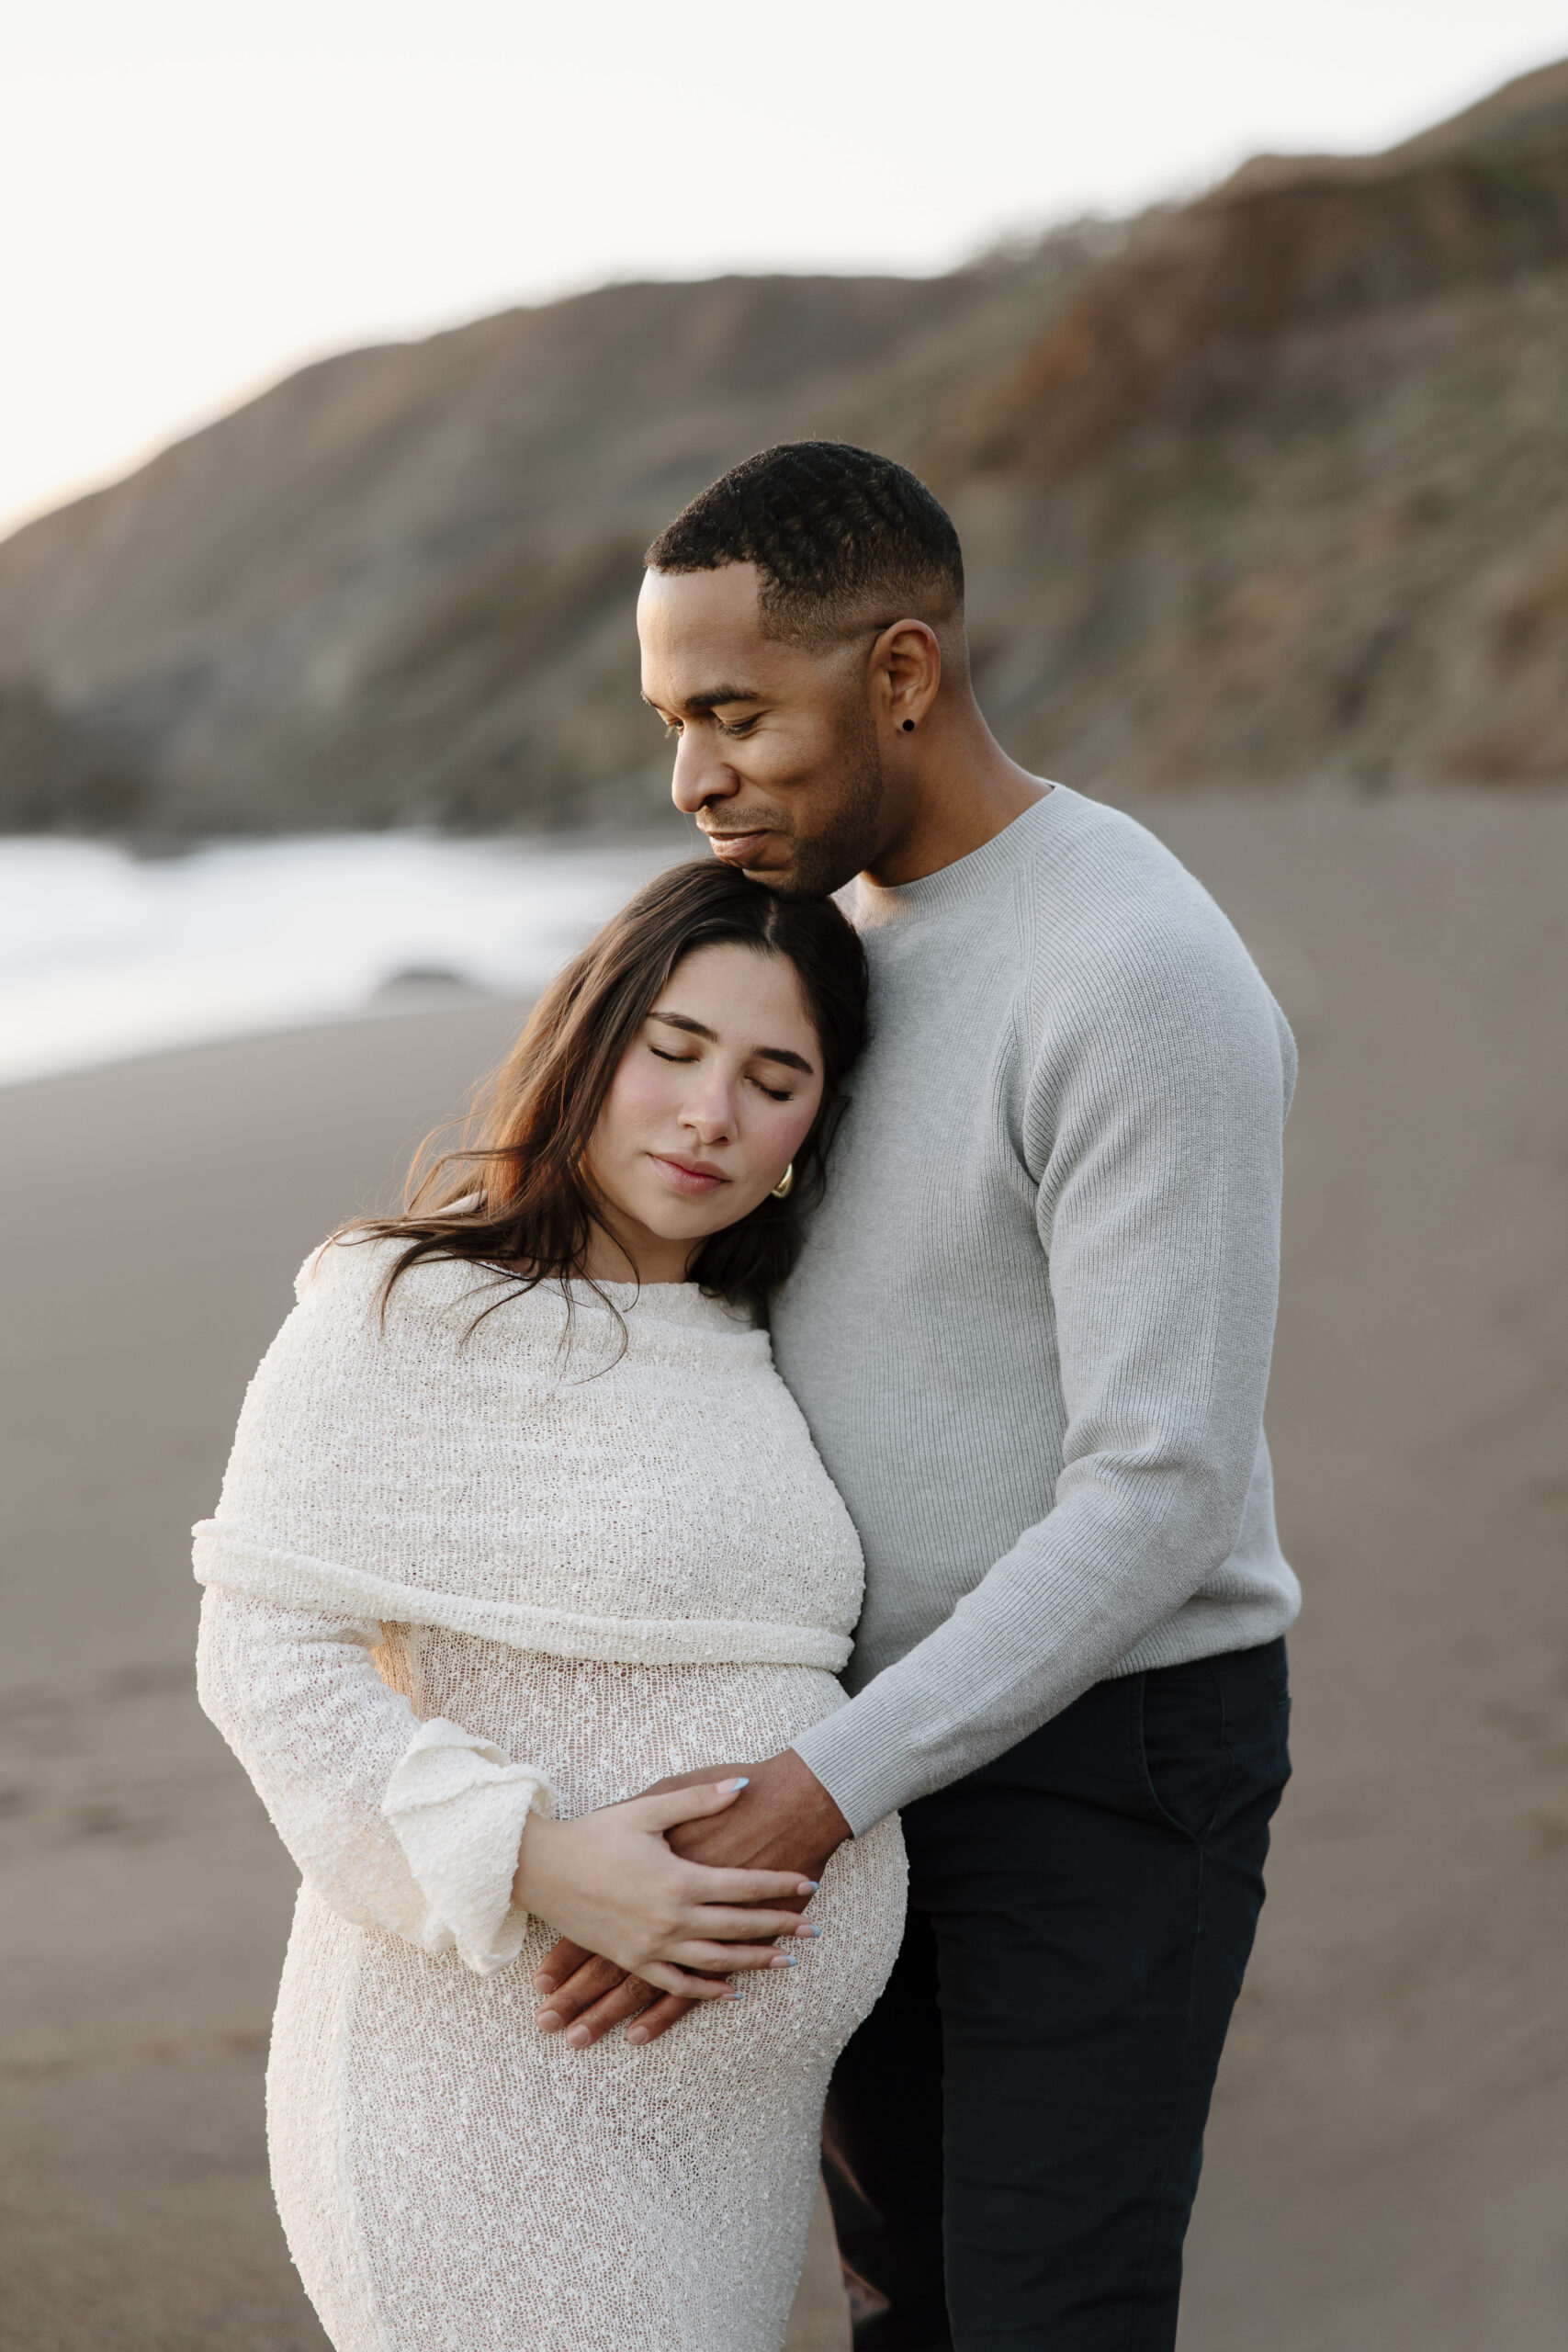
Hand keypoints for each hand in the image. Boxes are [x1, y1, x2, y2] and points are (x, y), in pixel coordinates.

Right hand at [512, 1776, 819, 2004]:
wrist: (540, 1869)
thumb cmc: (594, 1833)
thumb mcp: (647, 1810)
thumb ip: (699, 1800)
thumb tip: (742, 1785)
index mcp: (678, 1879)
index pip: (743, 1886)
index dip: (779, 1885)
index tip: (809, 1884)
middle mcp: (670, 1919)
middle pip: (738, 1928)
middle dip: (779, 1927)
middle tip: (813, 1928)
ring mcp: (651, 1946)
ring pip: (715, 1962)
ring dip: (753, 1963)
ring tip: (785, 1962)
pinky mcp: (632, 1960)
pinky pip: (676, 1984)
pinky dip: (706, 1992)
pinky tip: (730, 1993)